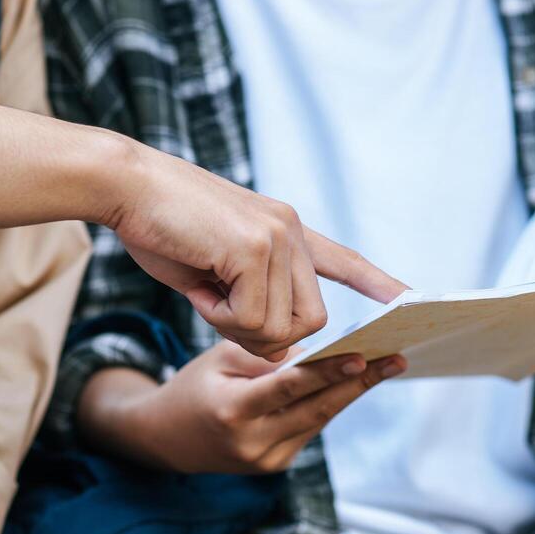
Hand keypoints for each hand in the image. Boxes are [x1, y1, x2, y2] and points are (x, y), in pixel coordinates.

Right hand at [79, 343, 405, 474]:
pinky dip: (329, 403)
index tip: (363, 356)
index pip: (288, 388)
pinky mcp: (275, 465)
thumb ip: (270, 357)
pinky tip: (354, 382)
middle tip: (395, 359)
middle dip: (359, 383)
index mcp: (231, 411)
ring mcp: (266, 460)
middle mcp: (251, 442)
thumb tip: (322, 352)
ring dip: (352, 392)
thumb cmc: (195, 387)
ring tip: (387, 365)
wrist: (167, 439)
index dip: (328, 373)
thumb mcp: (222, 359)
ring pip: (318, 420)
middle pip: (316, 409)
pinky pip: (308, 428)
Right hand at [106, 145, 407, 359]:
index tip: (408, 299)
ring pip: (281, 327)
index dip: (374, 283)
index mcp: (286, 230)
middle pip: (311, 321)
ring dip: (237, 327)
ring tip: (205, 290)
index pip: (342, 259)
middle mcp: (292, 231)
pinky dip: (220, 318)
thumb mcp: (215, 272)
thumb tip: (276, 347)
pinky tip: (200, 286)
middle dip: (268, 335)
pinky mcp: (255, 247)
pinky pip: (253, 319)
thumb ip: (251, 300)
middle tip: (220, 309)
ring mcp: (278, 237)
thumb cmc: (159, 228)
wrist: (126, 187)